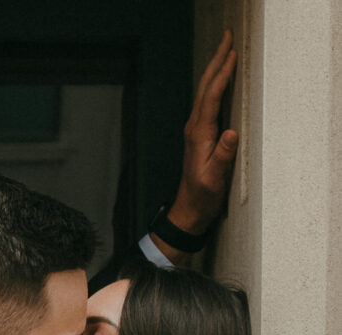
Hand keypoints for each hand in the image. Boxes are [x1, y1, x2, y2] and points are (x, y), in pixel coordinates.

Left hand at [162, 29, 238, 246]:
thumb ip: (222, 156)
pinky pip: (207, 102)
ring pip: (205, 91)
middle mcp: (195, 128)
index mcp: (199, 135)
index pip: (212, 96)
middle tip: (228, 36)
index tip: (232, 53)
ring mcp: (195, 131)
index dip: (222, 73)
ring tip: (226, 50)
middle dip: (216, 60)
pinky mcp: (199, 135)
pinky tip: (220, 80)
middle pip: (205, 86)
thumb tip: (231, 133)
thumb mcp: (214, 180)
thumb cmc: (202, 197)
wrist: (188, 211)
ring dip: (215, 68)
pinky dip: (215, 85)